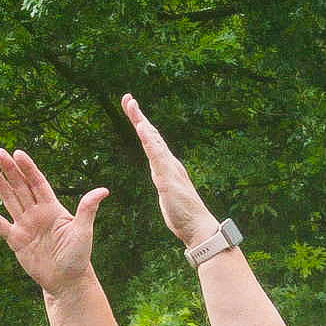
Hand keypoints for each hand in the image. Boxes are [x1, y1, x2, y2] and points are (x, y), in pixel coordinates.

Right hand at [0, 147, 109, 294]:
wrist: (66, 280)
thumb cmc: (78, 256)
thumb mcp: (83, 231)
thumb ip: (87, 209)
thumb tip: (103, 190)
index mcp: (52, 208)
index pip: (38, 183)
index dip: (28, 168)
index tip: (18, 154)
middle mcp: (37, 213)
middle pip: (21, 187)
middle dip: (10, 170)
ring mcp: (25, 226)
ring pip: (9, 200)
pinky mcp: (16, 241)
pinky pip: (0, 225)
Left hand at [118, 96, 218, 247]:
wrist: (198, 227)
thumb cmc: (183, 215)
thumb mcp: (168, 194)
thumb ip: (164, 182)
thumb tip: (162, 178)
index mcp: (166, 166)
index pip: (151, 141)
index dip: (141, 124)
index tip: (131, 109)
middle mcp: (169, 162)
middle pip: (151, 134)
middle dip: (138, 116)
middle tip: (127, 98)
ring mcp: (169, 168)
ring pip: (153, 140)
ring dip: (141, 122)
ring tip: (132, 105)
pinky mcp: (168, 178)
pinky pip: (156, 155)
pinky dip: (149, 140)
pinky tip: (141, 128)